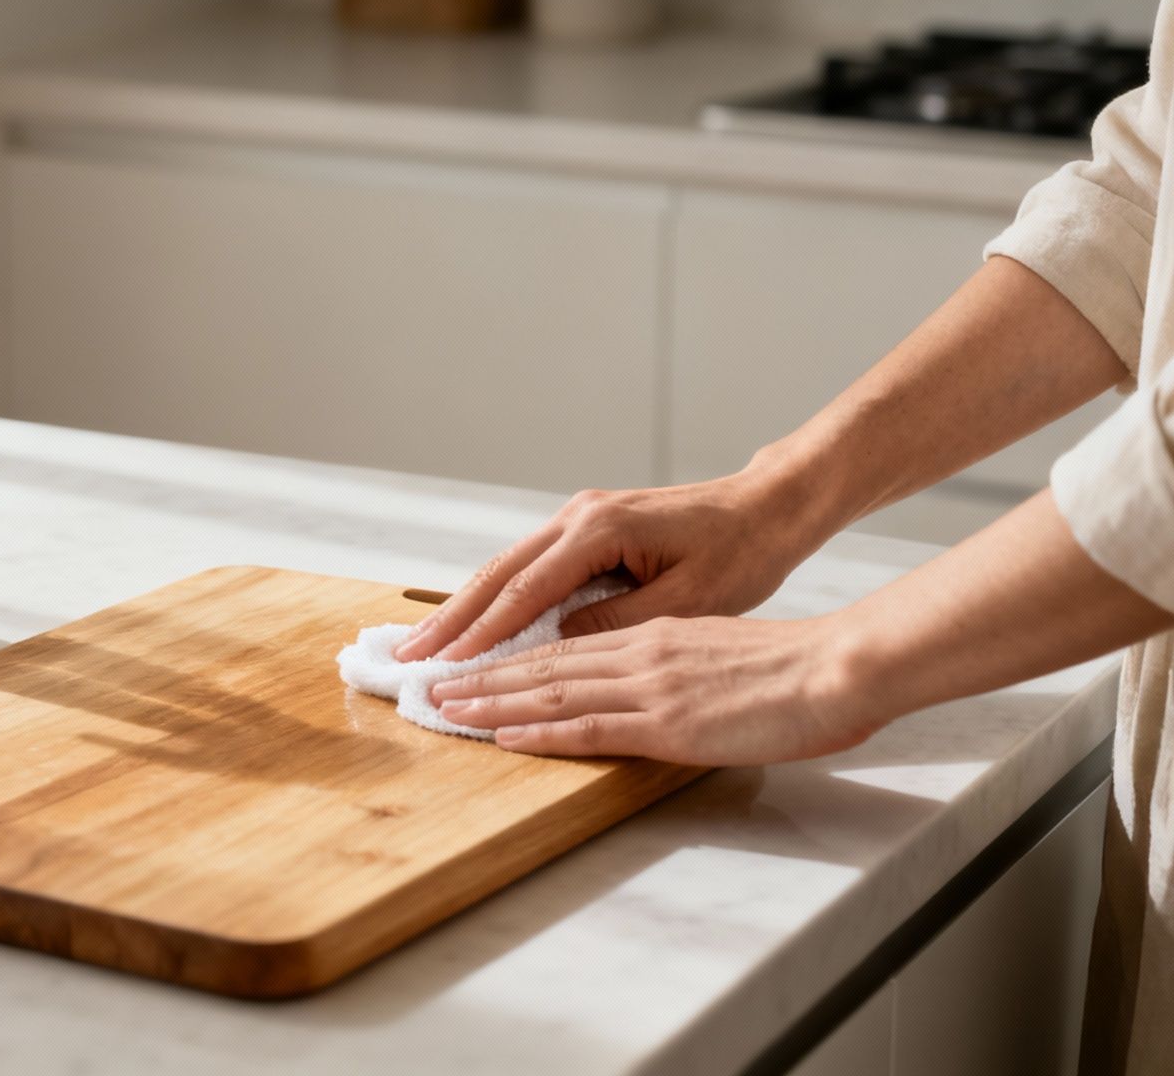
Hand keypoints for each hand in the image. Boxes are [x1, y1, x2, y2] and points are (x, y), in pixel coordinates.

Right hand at [394, 470, 828, 662]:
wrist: (766, 508)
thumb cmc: (740, 553)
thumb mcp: (685, 602)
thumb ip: (615, 623)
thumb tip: (557, 641)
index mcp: (599, 530)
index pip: (524, 591)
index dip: (481, 634)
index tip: (444, 665)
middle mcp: (578, 517)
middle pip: (498, 573)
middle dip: (451, 618)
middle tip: (407, 657)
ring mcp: (579, 519)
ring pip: (507, 567)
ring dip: (466, 607)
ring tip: (427, 644)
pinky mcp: (587, 530)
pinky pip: (529, 567)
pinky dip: (497, 596)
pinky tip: (474, 621)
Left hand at [427, 615, 882, 765]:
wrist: (837, 666)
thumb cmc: (796, 666)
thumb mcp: (721, 649)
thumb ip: (679, 662)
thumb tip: (652, 682)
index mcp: (654, 636)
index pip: (566, 646)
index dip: (513, 657)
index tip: (472, 665)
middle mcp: (639, 655)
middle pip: (543, 664)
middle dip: (482, 675)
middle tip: (432, 684)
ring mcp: (649, 688)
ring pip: (550, 692)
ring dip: (490, 701)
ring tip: (445, 707)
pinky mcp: (666, 722)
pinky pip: (587, 727)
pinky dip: (536, 732)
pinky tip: (501, 735)